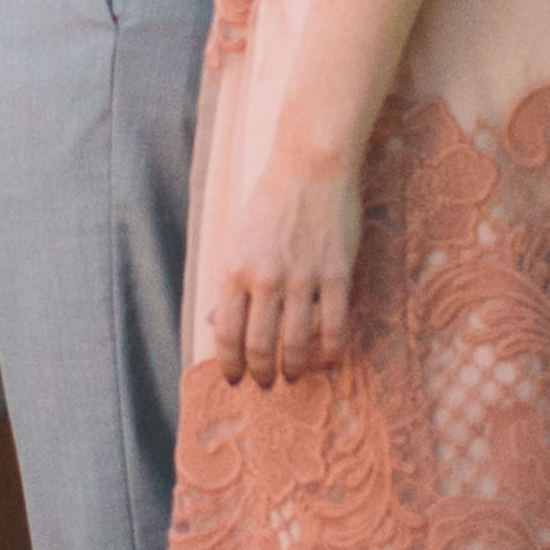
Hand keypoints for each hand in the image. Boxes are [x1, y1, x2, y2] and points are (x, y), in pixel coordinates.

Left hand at [204, 146, 364, 389]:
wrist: (311, 165)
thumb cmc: (270, 200)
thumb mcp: (237, 238)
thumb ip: (229, 282)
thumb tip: (214, 321)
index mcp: (235, 270)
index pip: (227, 333)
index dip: (230, 364)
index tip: (235, 380)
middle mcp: (265, 279)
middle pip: (260, 345)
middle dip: (261, 373)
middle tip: (266, 384)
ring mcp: (302, 278)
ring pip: (296, 342)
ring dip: (294, 367)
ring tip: (295, 375)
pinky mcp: (335, 273)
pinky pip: (334, 324)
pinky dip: (330, 350)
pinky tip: (328, 360)